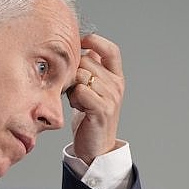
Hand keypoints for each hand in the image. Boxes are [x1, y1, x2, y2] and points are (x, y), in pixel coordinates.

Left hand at [67, 34, 124, 164]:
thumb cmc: (88, 117)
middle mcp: (117, 85)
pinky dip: (74, 97)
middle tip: (72, 88)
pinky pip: (81, 91)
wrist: (95, 148)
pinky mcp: (102, 109)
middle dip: (73, 71)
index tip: (78, 44)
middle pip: (88, 60)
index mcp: (116, 77)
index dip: (94, 41)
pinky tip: (76, 107)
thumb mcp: (91, 89)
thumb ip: (89, 70)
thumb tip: (78, 47)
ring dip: (72, 86)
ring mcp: (112, 97)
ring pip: (82, 75)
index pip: (111, 49)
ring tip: (75, 100)